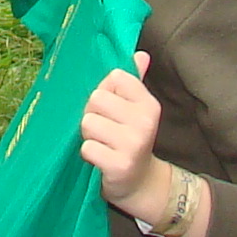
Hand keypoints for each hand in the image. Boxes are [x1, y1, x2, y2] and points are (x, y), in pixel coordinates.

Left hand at [78, 62, 168, 218]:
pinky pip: (87, 148)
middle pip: (96, 98)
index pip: (114, 77)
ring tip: (102, 144)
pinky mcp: (119, 164)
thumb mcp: (137, 110)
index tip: (111, 109)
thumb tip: (141, 54)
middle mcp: (144, 121)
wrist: (139, 182)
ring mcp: (133, 143)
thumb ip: (135, 82)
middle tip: (103, 129)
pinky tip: (100, 159)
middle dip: (92, 114)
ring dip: (89, 136)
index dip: (105, 91)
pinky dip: (89, 154)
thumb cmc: (130, 140)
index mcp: (148, 104)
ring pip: (88, 122)